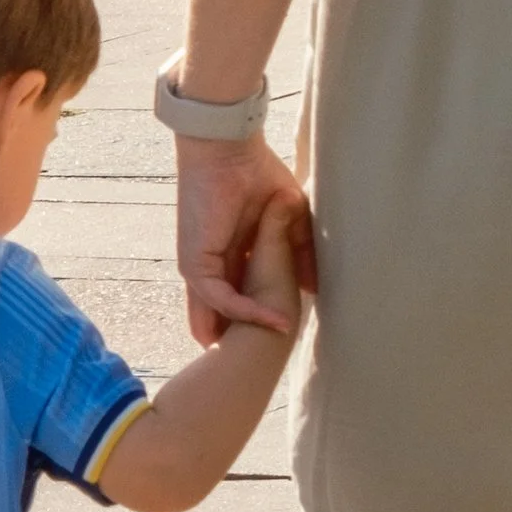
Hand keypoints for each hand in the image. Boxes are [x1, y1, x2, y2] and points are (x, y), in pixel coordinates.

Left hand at [176, 133, 310, 345]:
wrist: (229, 149)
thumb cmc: (255, 172)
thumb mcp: (289, 217)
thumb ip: (302, 250)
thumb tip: (315, 287)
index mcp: (232, 252)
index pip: (245, 295)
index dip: (265, 315)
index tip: (291, 332)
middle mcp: (214, 263)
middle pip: (226, 313)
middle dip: (244, 338)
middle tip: (268, 362)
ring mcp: (202, 265)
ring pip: (220, 314)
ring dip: (248, 332)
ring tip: (274, 352)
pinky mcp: (195, 262)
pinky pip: (221, 297)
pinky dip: (248, 311)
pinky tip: (276, 318)